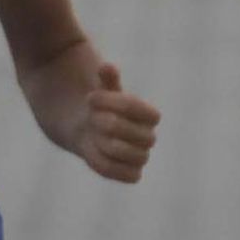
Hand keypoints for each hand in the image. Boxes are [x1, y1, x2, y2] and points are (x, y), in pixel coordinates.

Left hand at [75, 63, 159, 183]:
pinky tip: (94, 150)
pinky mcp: (132, 174)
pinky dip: (107, 163)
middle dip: (102, 122)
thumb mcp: (103, 91)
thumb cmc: (101, 108)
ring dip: (101, 142)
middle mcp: (149, 137)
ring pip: (124, 152)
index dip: (114, 103)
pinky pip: (124, 174)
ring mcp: (141, 156)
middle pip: (127, 130)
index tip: (91, 97)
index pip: (142, 110)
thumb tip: (106, 66)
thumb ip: (107, 80)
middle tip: (90, 117)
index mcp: (149, 115)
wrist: (91, 133)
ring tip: (92, 134)